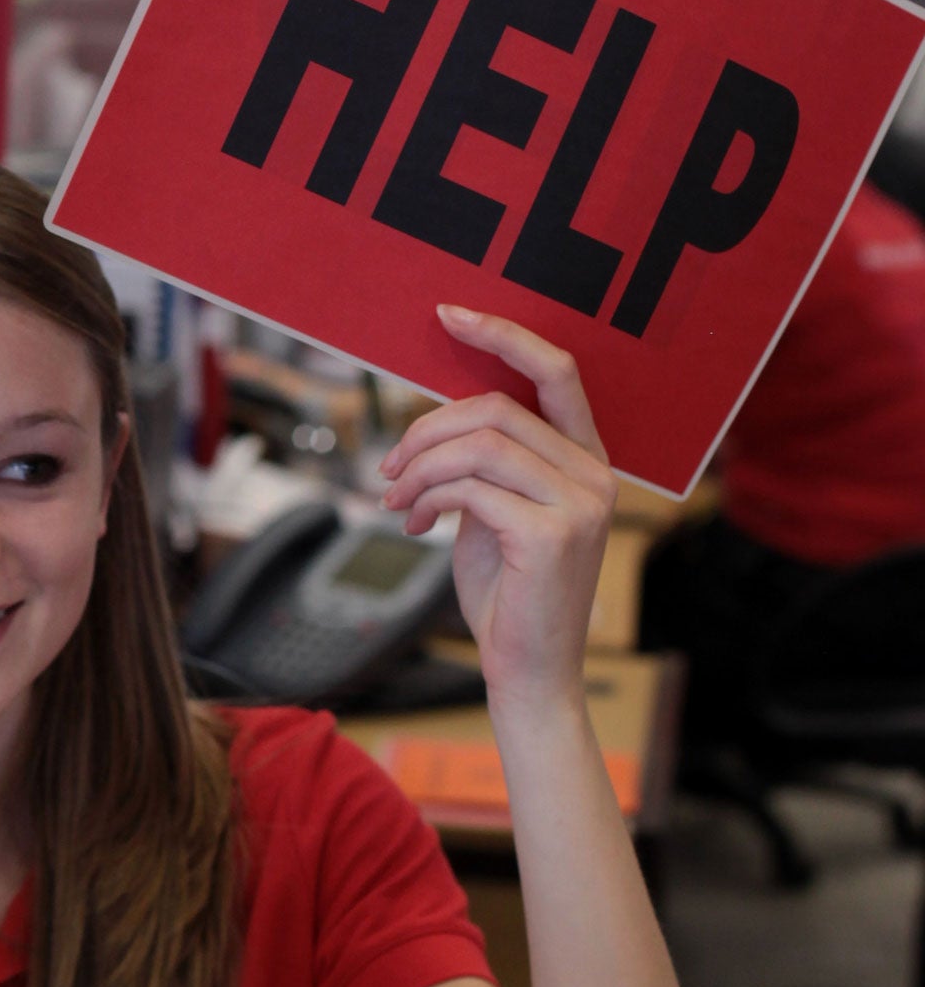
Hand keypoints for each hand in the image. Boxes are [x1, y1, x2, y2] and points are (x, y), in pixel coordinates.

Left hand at [376, 306, 615, 710]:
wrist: (529, 672)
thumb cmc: (508, 592)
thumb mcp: (494, 512)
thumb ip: (483, 464)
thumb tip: (431, 425)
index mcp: (587, 460)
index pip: (556, 371)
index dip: (502, 334)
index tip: (448, 314)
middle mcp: (596, 475)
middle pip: (497, 408)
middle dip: (427, 428)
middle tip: (389, 467)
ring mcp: (581, 504)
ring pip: (478, 445)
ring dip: (420, 468)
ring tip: (396, 499)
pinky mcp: (552, 535)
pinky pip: (470, 488)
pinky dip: (427, 498)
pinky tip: (414, 524)